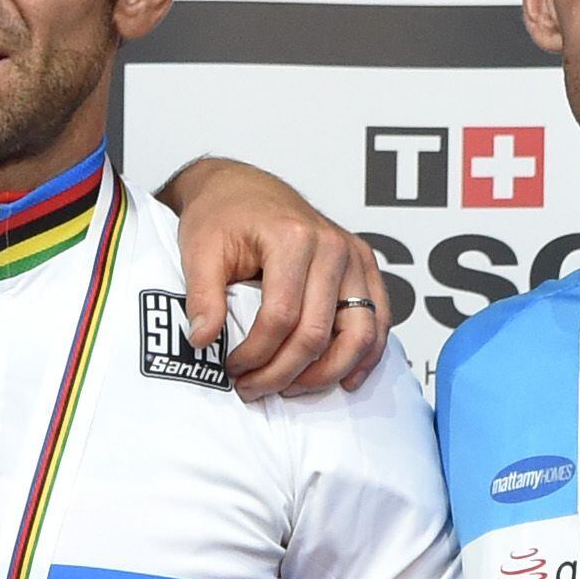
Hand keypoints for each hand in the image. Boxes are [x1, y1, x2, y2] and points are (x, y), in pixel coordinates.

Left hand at [161, 155, 391, 399]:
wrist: (243, 188)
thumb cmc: (222, 215)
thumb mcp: (199, 250)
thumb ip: (202, 296)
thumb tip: (201, 341)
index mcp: (293, 238)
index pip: (281, 318)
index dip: (256, 355)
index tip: (232, 370)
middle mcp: (333, 247)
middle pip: (318, 332)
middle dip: (284, 372)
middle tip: (253, 389)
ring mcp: (354, 257)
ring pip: (360, 333)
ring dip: (328, 372)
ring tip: (292, 390)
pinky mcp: (364, 266)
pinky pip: (380, 319)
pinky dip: (366, 355)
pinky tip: (345, 378)